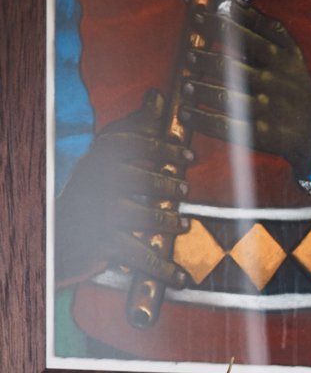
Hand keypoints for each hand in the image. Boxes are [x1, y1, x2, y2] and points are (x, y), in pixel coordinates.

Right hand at [52, 89, 193, 285]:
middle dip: (168, 182)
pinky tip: (184, 278)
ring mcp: (103, 214)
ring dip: (168, 220)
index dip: (163, 146)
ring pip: (145, 215)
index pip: (134, 144)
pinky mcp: (106, 243)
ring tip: (184, 224)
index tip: (189, 153)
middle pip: (142, 178)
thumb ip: (136, 127)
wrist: (58, 231)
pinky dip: (165, 269)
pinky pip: (143, 256)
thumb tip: (157, 95)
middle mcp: (101, 182)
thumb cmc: (95, 190)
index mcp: (103, 158)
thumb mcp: (109, 154)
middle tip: (185, 186)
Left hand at [181, 0, 310, 170]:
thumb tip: (234, 2)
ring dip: (199, 90)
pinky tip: (186, 113)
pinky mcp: (260, 134)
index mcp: (278, 59)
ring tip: (185, 85)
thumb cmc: (296, 86)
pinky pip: (225, 126)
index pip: (244, 36)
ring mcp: (266, 110)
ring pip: (225, 97)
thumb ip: (264, 27)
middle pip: (230, 67)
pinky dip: (202, 120)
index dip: (217, 25)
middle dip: (204, 59)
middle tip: (189, 56)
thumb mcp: (290, 53)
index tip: (197, 18)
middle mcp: (272, 83)